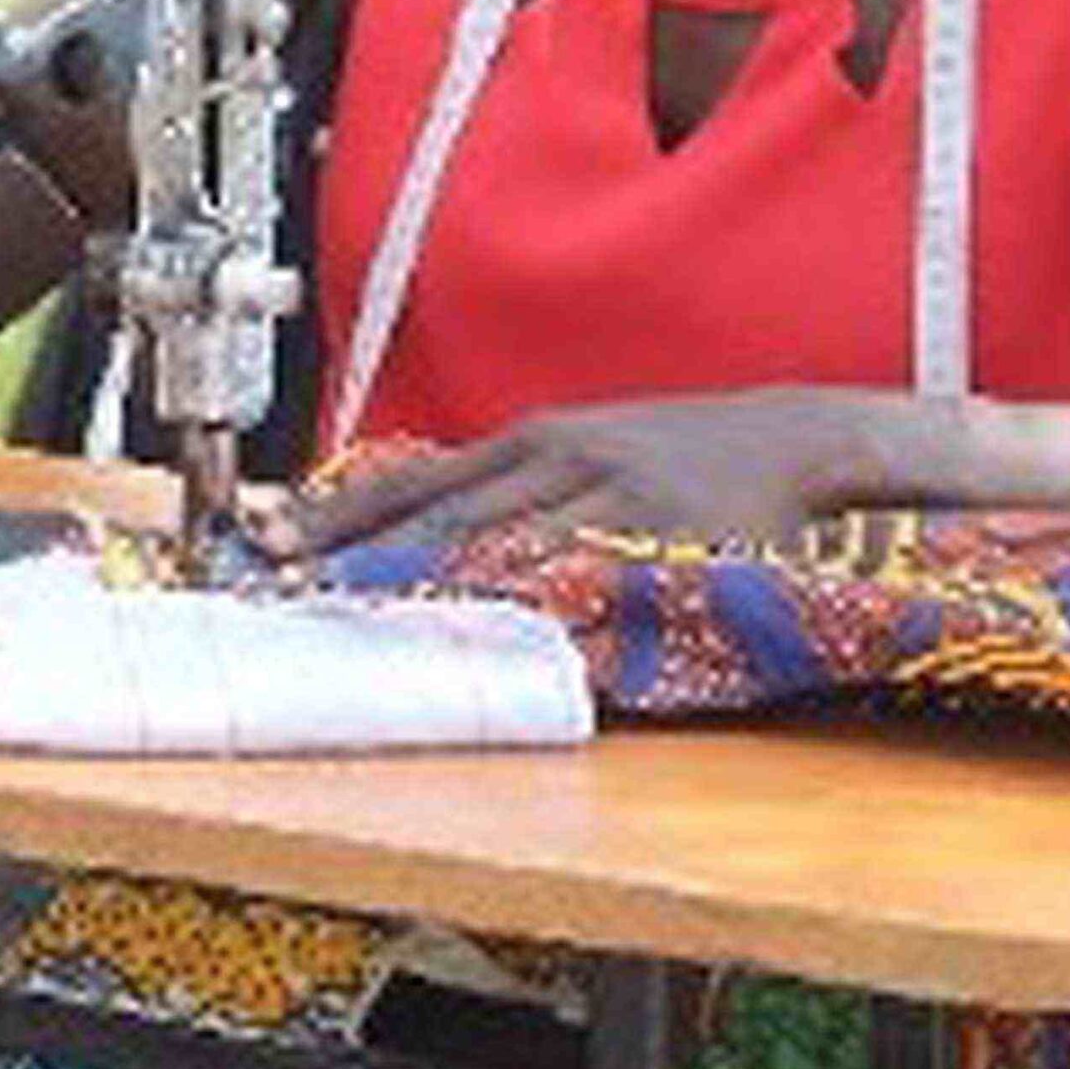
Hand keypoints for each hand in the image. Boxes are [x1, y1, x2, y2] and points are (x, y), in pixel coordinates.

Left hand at [257, 389, 884, 557]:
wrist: (799, 436)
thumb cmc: (687, 454)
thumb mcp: (595, 451)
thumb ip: (519, 491)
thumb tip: (431, 535)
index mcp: (536, 439)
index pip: (415, 480)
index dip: (341, 516)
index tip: (271, 544)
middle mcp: (560, 458)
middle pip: (439, 515)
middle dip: (359, 553)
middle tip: (288, 588)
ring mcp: (608, 497)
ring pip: (498, 544)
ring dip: (423, 582)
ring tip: (358, 615)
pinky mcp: (658, 537)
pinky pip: (581, 576)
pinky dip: (525, 603)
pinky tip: (483, 632)